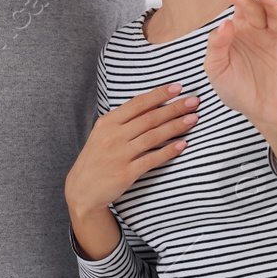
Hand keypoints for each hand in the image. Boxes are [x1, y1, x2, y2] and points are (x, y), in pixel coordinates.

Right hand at [65, 83, 198, 220]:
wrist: (82, 190)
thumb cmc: (97, 158)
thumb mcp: (102, 134)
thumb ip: (123, 120)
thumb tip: (152, 103)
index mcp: (107, 122)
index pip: (138, 103)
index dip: (159, 94)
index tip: (178, 87)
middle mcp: (113, 136)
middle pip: (149, 118)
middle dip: (174, 108)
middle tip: (194, 101)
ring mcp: (119, 154)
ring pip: (153, 136)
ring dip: (176, 126)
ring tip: (193, 119)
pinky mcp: (126, 173)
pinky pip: (152, 159)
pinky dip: (168, 151)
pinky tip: (182, 145)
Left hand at [203, 0, 276, 128]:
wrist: (261, 113)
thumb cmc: (238, 89)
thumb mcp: (217, 69)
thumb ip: (216, 46)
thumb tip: (224, 23)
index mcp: (241, 30)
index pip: (239, 8)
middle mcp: (260, 31)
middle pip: (255, 8)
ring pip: (276, 15)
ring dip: (270, 2)